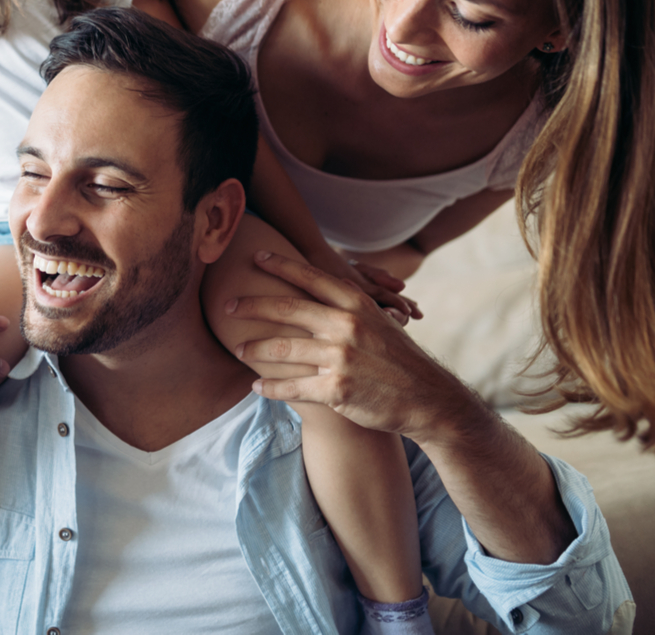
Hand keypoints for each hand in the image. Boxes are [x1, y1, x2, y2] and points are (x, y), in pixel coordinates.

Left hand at [228, 251, 470, 442]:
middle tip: (227, 305)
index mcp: (356, 304)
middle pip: (287, 308)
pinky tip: (256, 386)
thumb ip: (350, 306)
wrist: (427, 398)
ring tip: (238, 349)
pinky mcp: (336, 389)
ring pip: (282, 349)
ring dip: (254, 349)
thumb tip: (321, 288)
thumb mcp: (380, 321)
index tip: (255, 256)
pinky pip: (292, 387)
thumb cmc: (398, 359)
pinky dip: (270, 387)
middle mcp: (346, 325)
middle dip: (251, 305)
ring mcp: (341, 358)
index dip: (280, 265)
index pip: (310, 277)